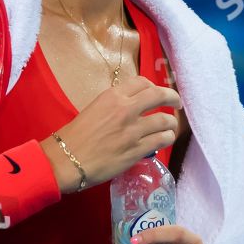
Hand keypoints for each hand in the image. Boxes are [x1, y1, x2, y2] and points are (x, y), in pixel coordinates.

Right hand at [53, 76, 180, 188]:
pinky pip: (162, 140)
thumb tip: (132, 109)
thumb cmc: (74, 137)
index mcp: (112, 97)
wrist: (66, 161)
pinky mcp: (137, 150)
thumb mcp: (94, 110)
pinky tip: (165, 139)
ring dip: (171, 123)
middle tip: (177, 104)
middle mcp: (125, 109)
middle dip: (173, 98)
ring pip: (165, 120)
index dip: (154, 87)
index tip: (158, 93)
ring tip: (171, 127)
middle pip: (160, 95)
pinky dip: (167, 138)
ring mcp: (133, 130)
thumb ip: (115, 106)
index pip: (143, 83)